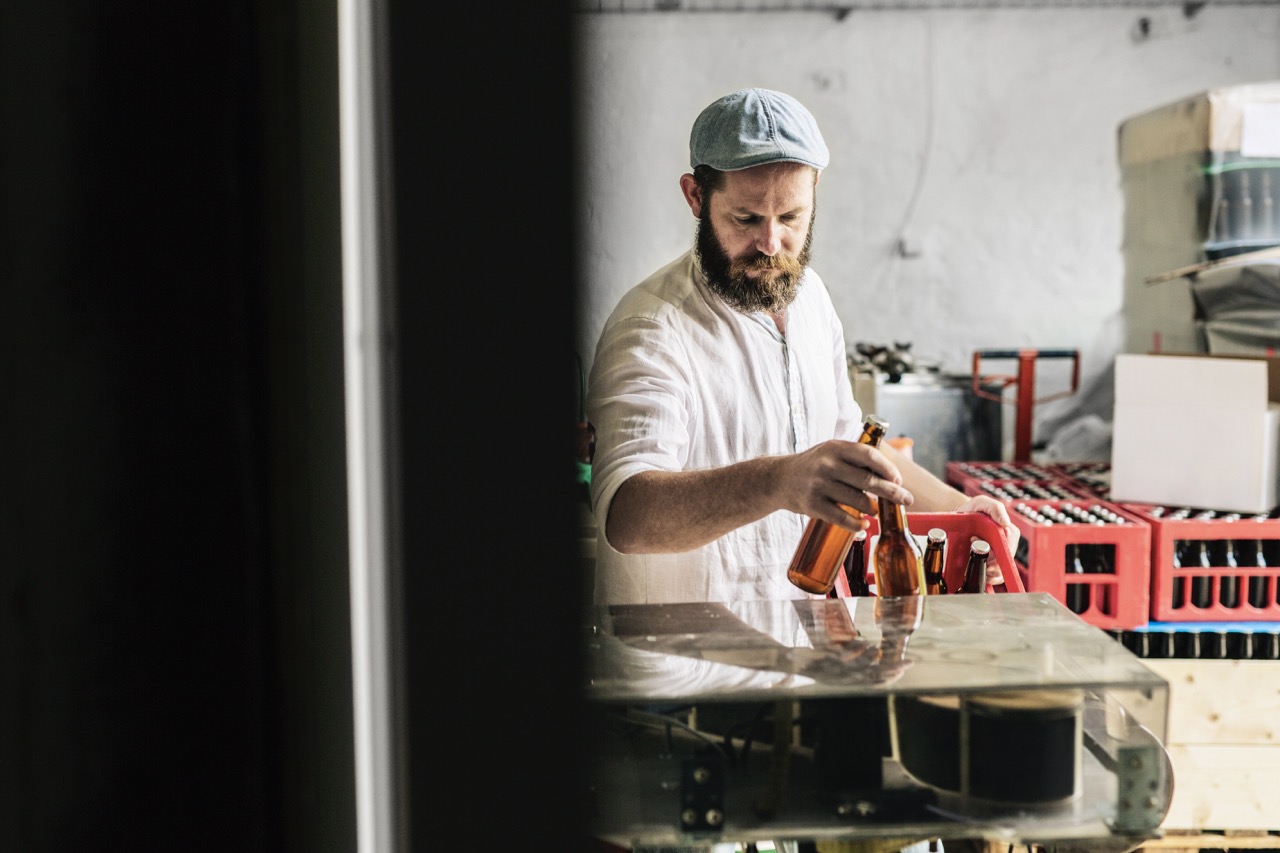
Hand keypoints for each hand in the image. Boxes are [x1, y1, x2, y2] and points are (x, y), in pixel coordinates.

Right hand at [781, 439, 914, 530]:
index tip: (899, 480)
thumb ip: (855, 459)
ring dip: (872, 509)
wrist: (778, 479)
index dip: (888, 469)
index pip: (869, 456)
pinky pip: (841, 518)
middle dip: (891, 492)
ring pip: (857, 501)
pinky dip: (856, 525)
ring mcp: (818, 485)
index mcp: (835, 448)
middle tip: (906, 500)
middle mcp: (827, 465)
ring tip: (876, 511)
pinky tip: (863, 526)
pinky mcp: (812, 505)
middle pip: (867, 481)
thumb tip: (891, 476)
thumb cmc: (813, 466)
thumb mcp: (830, 452)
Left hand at [952, 494, 1019, 585]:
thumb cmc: (972, 509)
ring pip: (1002, 570)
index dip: (999, 554)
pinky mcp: (991, 561)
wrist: (958, 518)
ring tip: (976, 567)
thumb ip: (995, 508)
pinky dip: (991, 579)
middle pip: (1006, 561)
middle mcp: (1006, 544)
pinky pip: (997, 575)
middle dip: (993, 565)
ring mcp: (999, 553)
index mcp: (1008, 531)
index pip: (1009, 546)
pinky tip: (982, 576)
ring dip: (991, 573)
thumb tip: (1005, 523)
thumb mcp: (981, 503)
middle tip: (977, 561)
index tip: (983, 554)